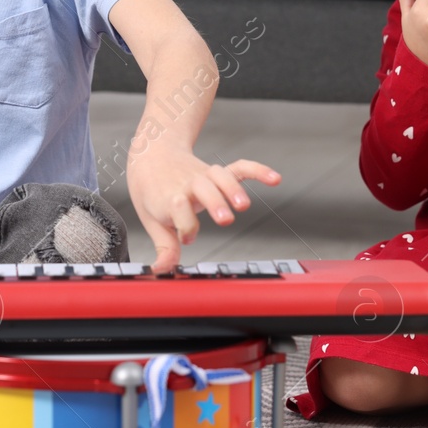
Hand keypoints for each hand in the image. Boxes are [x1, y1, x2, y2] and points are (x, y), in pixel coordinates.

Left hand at [127, 146, 281, 272]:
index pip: (178, 212)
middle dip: (214, 203)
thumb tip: (162, 271)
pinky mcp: (219, 172)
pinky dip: (258, 170)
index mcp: (169, 198)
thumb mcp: (152, 221)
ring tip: (244, 206)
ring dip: (233, 189)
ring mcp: (205, 176)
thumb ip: (165, 247)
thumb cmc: (153, 194)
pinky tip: (276, 179)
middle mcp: (188, 185)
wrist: (151, 157)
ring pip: (221, 176)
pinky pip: (240, 168)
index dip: (184, 227)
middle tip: (224, 220)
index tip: (186, 237)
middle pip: (202, 189)